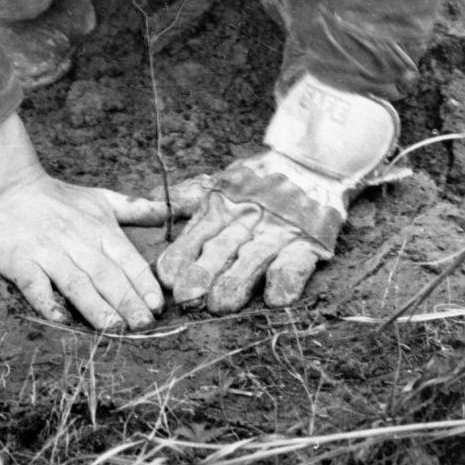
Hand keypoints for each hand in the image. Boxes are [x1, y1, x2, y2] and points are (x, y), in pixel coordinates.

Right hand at [0, 113, 167, 330]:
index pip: (128, 260)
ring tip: (113, 327)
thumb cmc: (59, 198)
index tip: (158, 305)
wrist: (8, 186)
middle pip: (107, 275)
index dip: (144, 283)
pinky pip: (34, 284)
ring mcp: (49, 253)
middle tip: (143, 324)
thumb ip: (137, 209)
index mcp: (100, 229)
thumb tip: (172, 211)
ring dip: (95, 306)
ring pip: (76, 282)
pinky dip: (46, 301)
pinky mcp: (21, 262)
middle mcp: (78, 242)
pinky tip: (59, 318)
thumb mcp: (102, 199)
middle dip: (127, 301)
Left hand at [156, 153, 341, 312]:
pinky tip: (277, 298)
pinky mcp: (309, 242)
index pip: (195, 236)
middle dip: (203, 273)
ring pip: (254, 259)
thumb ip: (189, 194)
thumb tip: (151, 194)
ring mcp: (279, 233)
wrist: (313, 161)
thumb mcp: (224, 182)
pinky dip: (287, 279)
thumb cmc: (261, 177)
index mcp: (222, 210)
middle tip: (188, 296)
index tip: (168, 277)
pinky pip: (297, 263)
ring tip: (222, 304)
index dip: (181, 256)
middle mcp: (247, 222)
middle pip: (221, 250)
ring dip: (237, 281)